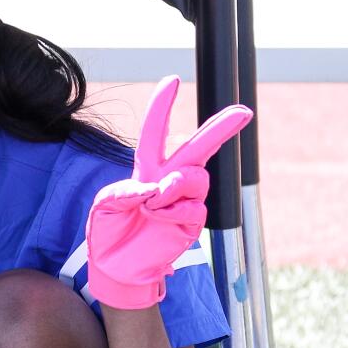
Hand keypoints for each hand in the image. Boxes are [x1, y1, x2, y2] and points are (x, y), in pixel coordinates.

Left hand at [85, 76, 251, 309]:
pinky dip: (174, 210)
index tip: (172, 80)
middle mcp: (169, 180)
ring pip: (197, 177)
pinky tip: (159, 219)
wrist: (117, 267)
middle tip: (243, 112)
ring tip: (156, 199)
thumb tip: (154, 186)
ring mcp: (183, 200)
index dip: (163, 107)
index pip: (156, 133)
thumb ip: (124, 191)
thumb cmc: (108, 233)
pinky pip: (194, 207)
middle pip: (199, 148)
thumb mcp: (104, 207)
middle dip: (220, 128)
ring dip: (178, 183)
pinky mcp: (191, 222)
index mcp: (146, 169)